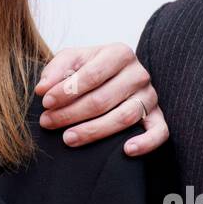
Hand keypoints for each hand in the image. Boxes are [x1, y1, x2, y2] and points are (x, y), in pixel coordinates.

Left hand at [34, 43, 168, 155]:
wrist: (112, 77)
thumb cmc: (89, 68)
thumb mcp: (71, 60)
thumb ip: (55, 69)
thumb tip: (42, 88)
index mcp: (119, 53)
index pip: (92, 75)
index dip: (67, 91)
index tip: (46, 102)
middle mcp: (138, 73)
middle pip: (104, 99)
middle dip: (71, 113)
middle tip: (48, 122)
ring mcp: (150, 96)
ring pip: (124, 117)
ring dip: (93, 131)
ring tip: (68, 139)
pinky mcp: (157, 116)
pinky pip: (159, 132)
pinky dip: (146, 143)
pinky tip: (126, 150)